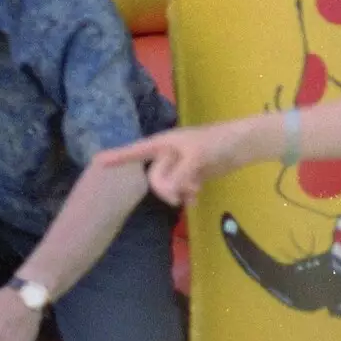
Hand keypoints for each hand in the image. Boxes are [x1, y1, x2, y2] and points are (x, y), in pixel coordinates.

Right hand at [95, 122, 246, 207]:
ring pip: (168, 186)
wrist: (242, 146)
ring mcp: (178, 165)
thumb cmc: (217, 142)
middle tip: (186, 191)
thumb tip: (167, 193)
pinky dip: (187, 196)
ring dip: (180, 192)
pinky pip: (180, 190)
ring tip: (196, 190)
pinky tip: (196, 198)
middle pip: (154, 177)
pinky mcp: (191, 175)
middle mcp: (166, 155)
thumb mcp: (196, 157)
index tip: (98, 163)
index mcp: (162, 144)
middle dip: (167, 187)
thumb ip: (179, 175)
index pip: (134, 152)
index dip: (116, 158)